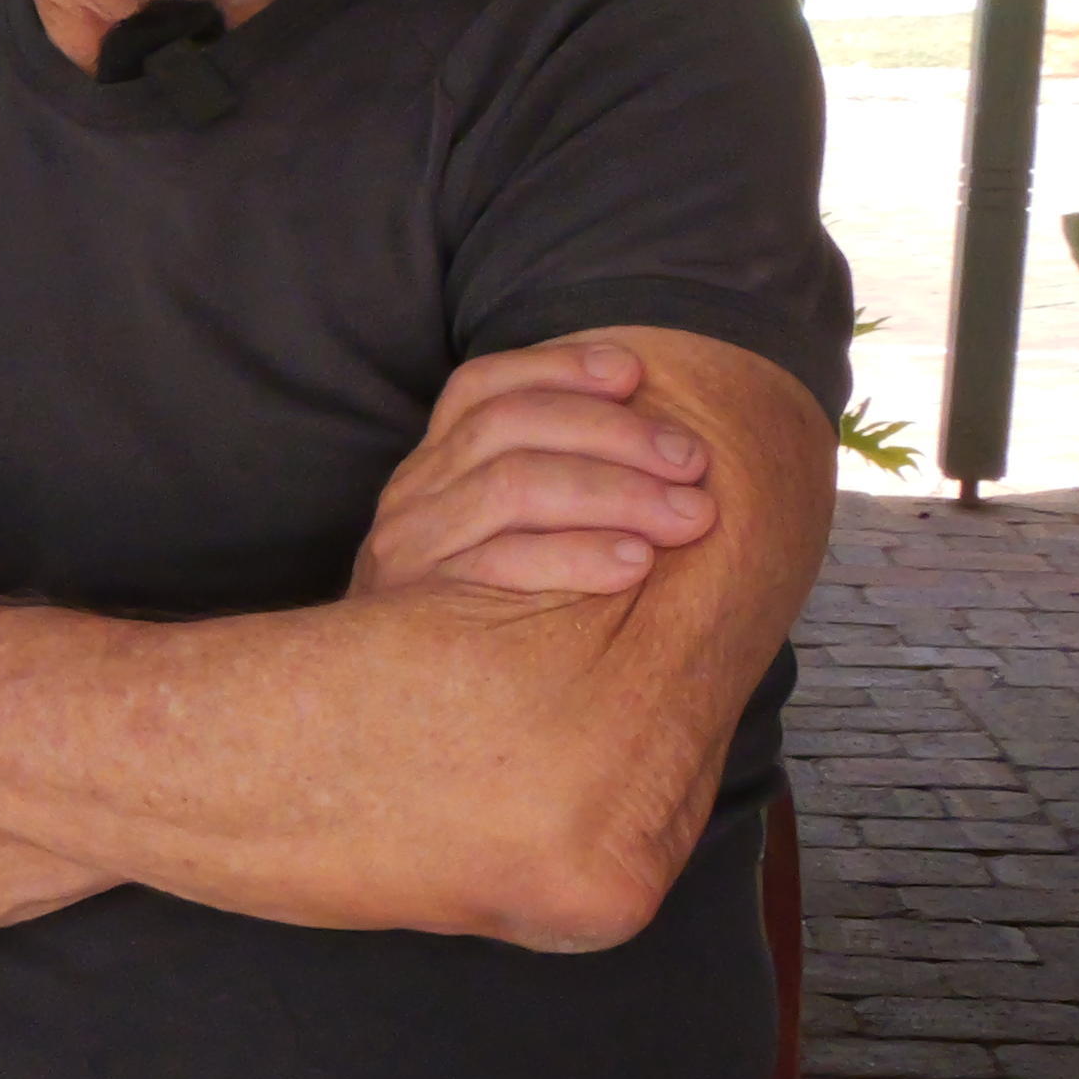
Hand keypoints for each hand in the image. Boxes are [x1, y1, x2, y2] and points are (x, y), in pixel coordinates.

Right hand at [354, 339, 718, 600]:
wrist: (384, 711)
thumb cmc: (482, 615)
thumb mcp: (497, 535)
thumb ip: (546, 482)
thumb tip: (650, 433)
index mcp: (430, 467)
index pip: (480, 389)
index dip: (557, 368)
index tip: (634, 372)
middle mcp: (410, 497)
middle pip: (508, 426)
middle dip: (614, 434)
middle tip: (693, 463)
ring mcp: (412, 551)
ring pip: (512, 484)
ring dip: (614, 490)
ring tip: (687, 515)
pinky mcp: (420, 611)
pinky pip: (501, 564)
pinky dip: (576, 556)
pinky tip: (635, 564)